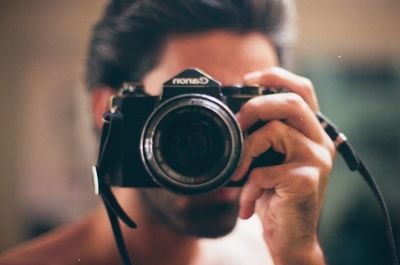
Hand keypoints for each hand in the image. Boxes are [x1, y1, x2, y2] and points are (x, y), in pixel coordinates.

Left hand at [232, 67, 334, 264]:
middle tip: (238, 123)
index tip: (247, 79)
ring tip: (237, 174)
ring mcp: (316, 160)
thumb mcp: (268, 159)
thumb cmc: (275, 194)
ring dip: (245, 152)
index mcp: (310, 131)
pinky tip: (248, 205)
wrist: (289, 234)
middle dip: (256, 106)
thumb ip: (262, 136)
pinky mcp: (307, 180)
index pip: (302, 89)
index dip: (276, 76)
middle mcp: (319, 140)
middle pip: (291, 102)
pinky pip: (264, 172)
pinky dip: (248, 189)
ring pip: (274, 132)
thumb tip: (234, 115)